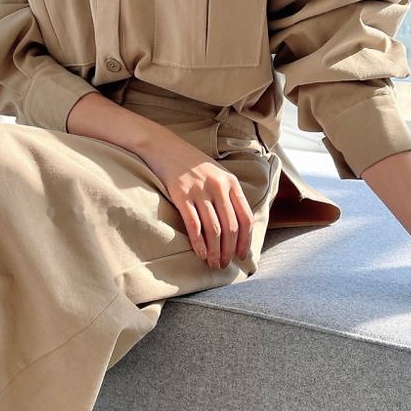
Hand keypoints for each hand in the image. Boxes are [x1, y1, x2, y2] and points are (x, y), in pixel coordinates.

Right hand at [141, 135, 253, 268]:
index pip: (245, 217)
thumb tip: (237, 226)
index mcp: (231, 183)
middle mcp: (219, 186)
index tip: (242, 255)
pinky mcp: (181, 195)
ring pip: (214, 229)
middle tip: (224, 265)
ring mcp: (200, 190)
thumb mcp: (217, 174)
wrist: (164, 146)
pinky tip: (199, 253)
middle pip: (230, 227)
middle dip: (229, 250)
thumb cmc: (192, 164)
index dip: (245, 240)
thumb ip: (228, 195)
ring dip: (214, 251)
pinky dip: (198, 243)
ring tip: (212, 263)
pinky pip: (194, 225)